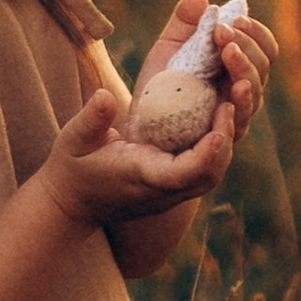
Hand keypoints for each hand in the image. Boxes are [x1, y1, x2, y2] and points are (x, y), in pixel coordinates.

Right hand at [37, 84, 239, 231]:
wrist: (71, 204)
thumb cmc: (72, 168)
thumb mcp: (72, 140)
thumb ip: (91, 120)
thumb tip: (104, 97)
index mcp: (141, 178)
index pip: (182, 173)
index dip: (207, 151)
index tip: (220, 120)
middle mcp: (162, 190)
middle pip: (209, 176)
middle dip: (225, 140)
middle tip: (230, 102)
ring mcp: (170, 193)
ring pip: (211, 175)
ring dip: (225, 143)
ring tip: (227, 105)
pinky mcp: (173, 187)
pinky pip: (204, 170)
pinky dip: (216, 146)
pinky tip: (215, 117)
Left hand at [132, 0, 276, 134]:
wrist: (138, 123)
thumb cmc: (160, 85)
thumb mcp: (168, 48)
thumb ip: (183, 23)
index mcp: (236, 68)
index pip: (264, 49)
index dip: (256, 33)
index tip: (236, 18)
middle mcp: (240, 92)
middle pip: (263, 68)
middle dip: (247, 45)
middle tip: (222, 31)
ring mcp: (233, 117)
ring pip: (255, 94)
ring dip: (245, 68)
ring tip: (229, 50)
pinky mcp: (220, 138)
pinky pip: (237, 126)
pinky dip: (239, 105)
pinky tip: (234, 90)